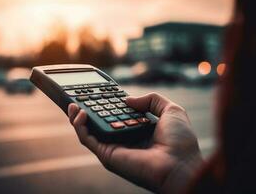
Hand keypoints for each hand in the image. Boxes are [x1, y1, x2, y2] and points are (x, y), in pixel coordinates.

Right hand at [68, 93, 201, 193]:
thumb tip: (127, 99)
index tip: (100, 92)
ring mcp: (114, 147)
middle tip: (80, 96)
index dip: (107, 103)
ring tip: (74, 102)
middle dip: (89, 109)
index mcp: (138, 129)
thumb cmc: (180, 142)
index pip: (116, 115)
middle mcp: (124, 139)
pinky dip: (80, 126)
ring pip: (90, 131)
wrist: (181, 164)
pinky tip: (80, 112)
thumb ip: (151, 99)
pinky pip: (87, 139)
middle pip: (100, 123)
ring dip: (78, 117)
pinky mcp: (107, 155)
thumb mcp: (170, 110)